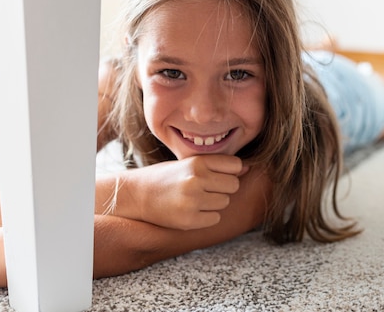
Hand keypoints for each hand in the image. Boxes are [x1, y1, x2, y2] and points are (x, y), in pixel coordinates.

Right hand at [132, 154, 248, 230]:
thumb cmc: (164, 177)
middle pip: (234, 185)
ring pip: (225, 202)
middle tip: (206, 188)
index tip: (217, 174)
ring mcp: (193, 201)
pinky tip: (191, 210)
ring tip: (195, 198)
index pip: (235, 166)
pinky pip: (215, 218)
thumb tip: (247, 168)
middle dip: (223, 188)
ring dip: (214, 202)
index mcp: (196, 163)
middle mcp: (196, 180)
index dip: (229, 171)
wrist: (135, 195)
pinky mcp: (189, 220)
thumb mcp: (187, 164)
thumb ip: (215, 165)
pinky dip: (207, 216)